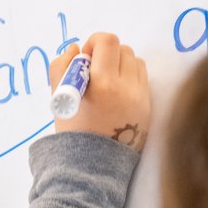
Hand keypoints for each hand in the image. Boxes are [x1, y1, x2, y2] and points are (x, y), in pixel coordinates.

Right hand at [49, 32, 150, 152]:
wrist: (92, 166)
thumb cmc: (71, 131)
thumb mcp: (58, 97)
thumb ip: (61, 66)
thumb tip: (77, 49)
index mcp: (103, 84)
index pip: (107, 41)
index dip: (93, 43)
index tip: (85, 59)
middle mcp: (127, 88)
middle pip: (123, 49)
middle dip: (106, 55)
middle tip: (94, 72)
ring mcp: (141, 98)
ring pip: (136, 61)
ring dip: (120, 65)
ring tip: (106, 84)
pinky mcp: (148, 107)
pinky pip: (142, 79)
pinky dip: (129, 79)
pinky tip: (116, 94)